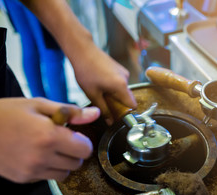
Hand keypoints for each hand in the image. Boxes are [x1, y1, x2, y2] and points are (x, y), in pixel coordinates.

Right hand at [0, 97, 99, 182]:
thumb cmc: (6, 113)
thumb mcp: (39, 105)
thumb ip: (70, 112)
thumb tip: (96, 114)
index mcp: (49, 136)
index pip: (85, 149)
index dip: (83, 141)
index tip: (75, 135)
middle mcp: (43, 157)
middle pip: (77, 163)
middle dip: (75, 152)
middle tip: (63, 141)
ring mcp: (32, 170)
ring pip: (64, 174)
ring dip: (63, 162)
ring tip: (50, 149)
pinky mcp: (24, 178)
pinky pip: (47, 178)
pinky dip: (48, 169)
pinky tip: (36, 156)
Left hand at [21, 0, 136, 123]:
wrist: (82, 50)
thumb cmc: (86, 71)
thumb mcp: (92, 94)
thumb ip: (103, 109)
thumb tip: (110, 122)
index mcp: (121, 86)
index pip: (133, 105)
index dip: (126, 112)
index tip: (117, 115)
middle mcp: (126, 78)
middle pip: (128, 98)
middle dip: (118, 103)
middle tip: (104, 103)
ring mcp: (123, 72)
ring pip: (123, 90)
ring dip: (114, 94)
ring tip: (99, 90)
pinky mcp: (119, 68)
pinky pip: (120, 82)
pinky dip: (113, 86)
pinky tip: (100, 83)